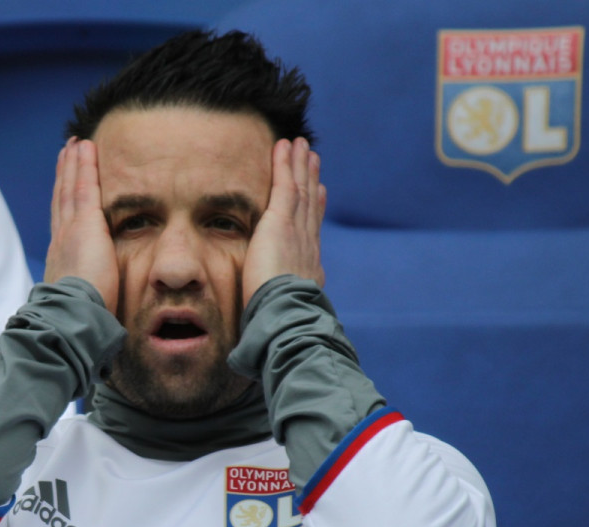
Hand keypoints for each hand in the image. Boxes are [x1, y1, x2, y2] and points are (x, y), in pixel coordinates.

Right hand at [45, 138, 118, 312]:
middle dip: (65, 175)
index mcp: (62, 257)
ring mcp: (71, 229)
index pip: (63, 222)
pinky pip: (85, 187)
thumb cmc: (81, 315)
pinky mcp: (85, 224)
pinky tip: (86, 148)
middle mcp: (61, 239)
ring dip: (73, 164)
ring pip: (71, 188)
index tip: (65, 184)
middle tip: (66, 152)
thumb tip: (98, 299)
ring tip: (75, 144)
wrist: (73, 314)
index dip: (63, 201)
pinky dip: (84, 166)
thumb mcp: (84, 298)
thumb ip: (89, 290)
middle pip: (62, 199)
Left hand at [242, 138, 326, 305]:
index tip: (320, 192)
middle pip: (310, 203)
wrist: (285, 312)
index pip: (312, 229)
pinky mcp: (281, 220)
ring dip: (300, 165)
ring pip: (300, 189)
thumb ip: (276, 301)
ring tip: (303, 146)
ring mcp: (296, 229)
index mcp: (306, 263)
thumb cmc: (278, 318)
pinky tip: (284, 146)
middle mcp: (306, 242)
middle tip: (314, 159)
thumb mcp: (281, 307)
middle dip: (311, 180)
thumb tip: (269, 313)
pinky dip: (284, 164)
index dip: (316, 208)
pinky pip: (284, 184)